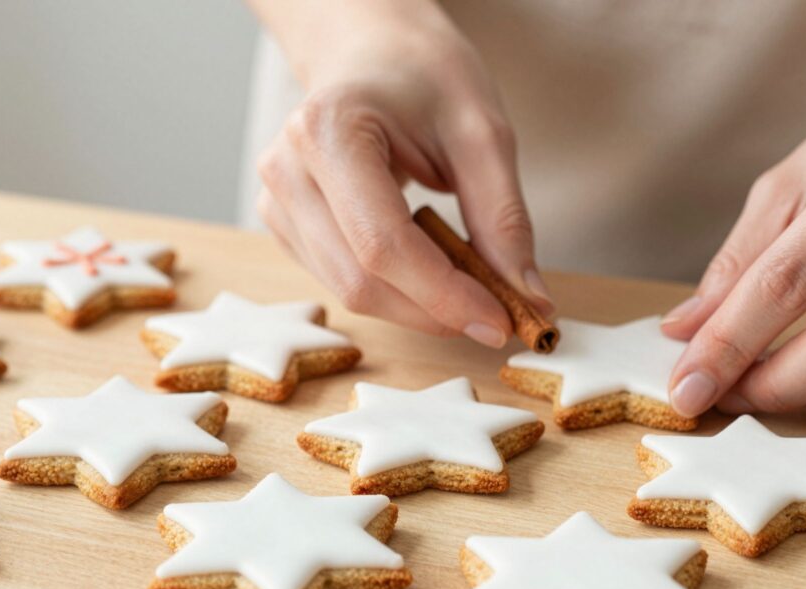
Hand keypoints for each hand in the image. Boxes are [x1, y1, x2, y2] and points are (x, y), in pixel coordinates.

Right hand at [252, 0, 552, 346]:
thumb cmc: (423, 75)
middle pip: (362, 282)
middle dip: (436, 310)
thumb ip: (504, 219)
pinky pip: (342, 283)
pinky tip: (429, 268)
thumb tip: (528, 298)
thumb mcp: (483, 133)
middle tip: (500, 313)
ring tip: (469, 282)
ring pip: (351, 293)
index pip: (383, 245)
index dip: (444, 295)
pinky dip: (396, 292)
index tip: (502, 322)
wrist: (370, 49)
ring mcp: (277, 200)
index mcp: (330, 131)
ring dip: (419, 306)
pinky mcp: (284, 224)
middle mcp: (287, 169)